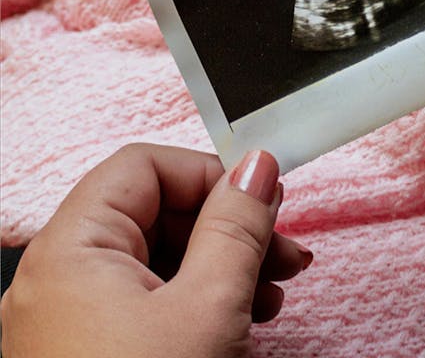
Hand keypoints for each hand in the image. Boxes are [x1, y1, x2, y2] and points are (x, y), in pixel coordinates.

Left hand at [0, 144, 312, 357]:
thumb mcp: (209, 307)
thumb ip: (236, 224)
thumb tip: (256, 166)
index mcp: (71, 251)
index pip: (145, 167)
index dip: (209, 174)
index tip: (261, 196)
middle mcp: (63, 277)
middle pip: (157, 210)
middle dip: (229, 225)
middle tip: (281, 246)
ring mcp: (77, 317)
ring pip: (162, 255)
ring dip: (226, 262)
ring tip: (273, 288)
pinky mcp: (96, 349)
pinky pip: (154, 297)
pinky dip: (203, 297)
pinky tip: (245, 315)